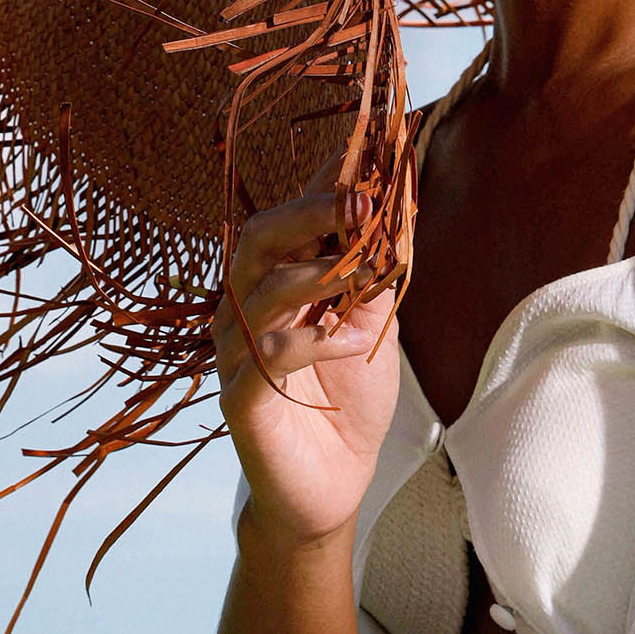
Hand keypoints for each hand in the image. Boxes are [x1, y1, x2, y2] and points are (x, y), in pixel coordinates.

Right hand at [213, 155, 400, 551]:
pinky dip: (316, 341)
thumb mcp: (374, 322)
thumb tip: (398, 204)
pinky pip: (268, 355)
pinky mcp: (241, 398)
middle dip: (311, 211)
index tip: (369, 148)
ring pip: (260, 290)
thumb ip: (375, 271)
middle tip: (362, 202)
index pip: (291, 214)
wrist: (334, 484)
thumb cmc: (349, 397)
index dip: (325, 180)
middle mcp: (245, 307)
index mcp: (275, 279)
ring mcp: (236, 352)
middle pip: (258, 237)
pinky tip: (353, 343)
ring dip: (319, 273)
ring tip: (365, 274)